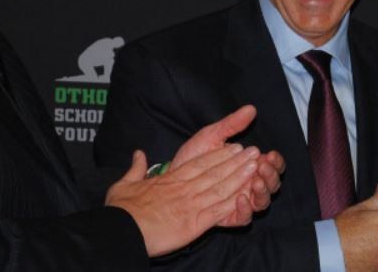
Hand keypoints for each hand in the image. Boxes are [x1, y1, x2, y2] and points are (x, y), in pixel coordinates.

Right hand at [105, 145, 259, 256]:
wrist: (122, 230)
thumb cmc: (121, 210)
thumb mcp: (124, 184)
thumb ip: (135, 168)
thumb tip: (138, 153)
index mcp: (170, 180)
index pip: (200, 164)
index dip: (219, 155)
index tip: (233, 147)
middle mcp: (184, 189)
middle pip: (215, 172)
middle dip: (236, 161)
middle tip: (253, 151)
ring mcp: (190, 205)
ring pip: (220, 188)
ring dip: (240, 177)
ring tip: (255, 166)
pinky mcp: (194, 223)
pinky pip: (217, 211)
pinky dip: (233, 202)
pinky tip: (246, 195)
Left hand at [171, 105, 285, 226]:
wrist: (171, 176)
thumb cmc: (192, 156)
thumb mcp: (212, 136)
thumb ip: (231, 124)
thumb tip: (250, 109)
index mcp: (248, 165)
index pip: (272, 165)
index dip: (275, 161)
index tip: (270, 154)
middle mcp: (248, 183)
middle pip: (272, 184)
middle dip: (271, 175)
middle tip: (263, 167)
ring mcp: (239, 200)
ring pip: (262, 201)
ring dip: (263, 191)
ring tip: (255, 181)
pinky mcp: (228, 216)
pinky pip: (245, 218)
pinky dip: (246, 209)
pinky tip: (240, 198)